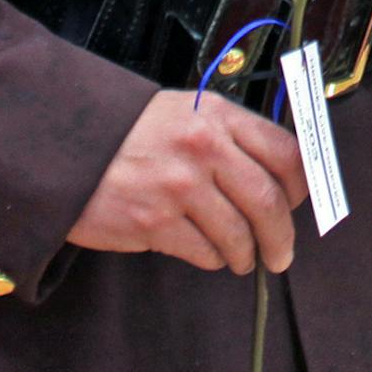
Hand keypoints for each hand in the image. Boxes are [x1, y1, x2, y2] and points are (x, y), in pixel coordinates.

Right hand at [66, 89, 306, 274]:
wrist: (70, 145)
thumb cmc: (133, 131)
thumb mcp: (186, 112)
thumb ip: (231, 136)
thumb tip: (279, 177)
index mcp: (218, 115)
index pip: (284, 152)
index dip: (302, 186)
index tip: (300, 205)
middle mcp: (204, 147)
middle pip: (268, 201)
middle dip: (282, 236)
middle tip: (282, 254)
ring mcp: (179, 186)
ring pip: (239, 235)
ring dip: (247, 254)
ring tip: (241, 257)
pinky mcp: (155, 222)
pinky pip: (205, 252)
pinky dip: (213, 258)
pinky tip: (207, 252)